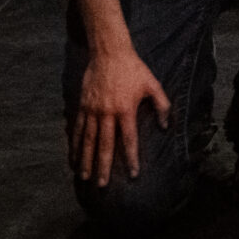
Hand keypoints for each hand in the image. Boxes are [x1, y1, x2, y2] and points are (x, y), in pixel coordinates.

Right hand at [71, 44, 169, 185]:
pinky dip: (74, 146)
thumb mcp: (153, 85)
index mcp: (126, 110)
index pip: (129, 139)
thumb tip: (166, 126)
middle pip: (104, 145)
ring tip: (85, 177)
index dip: (131, 157)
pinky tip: (73, 158)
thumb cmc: (134, 69)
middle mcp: (107, 113)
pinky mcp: (82, 107)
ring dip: (86, 161)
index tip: (133, 174)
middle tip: (102, 185)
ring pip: (87, 141)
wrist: (109, 53)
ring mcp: (92, 111)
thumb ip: (162, 106)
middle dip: (103, 166)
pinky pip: (77, 130)